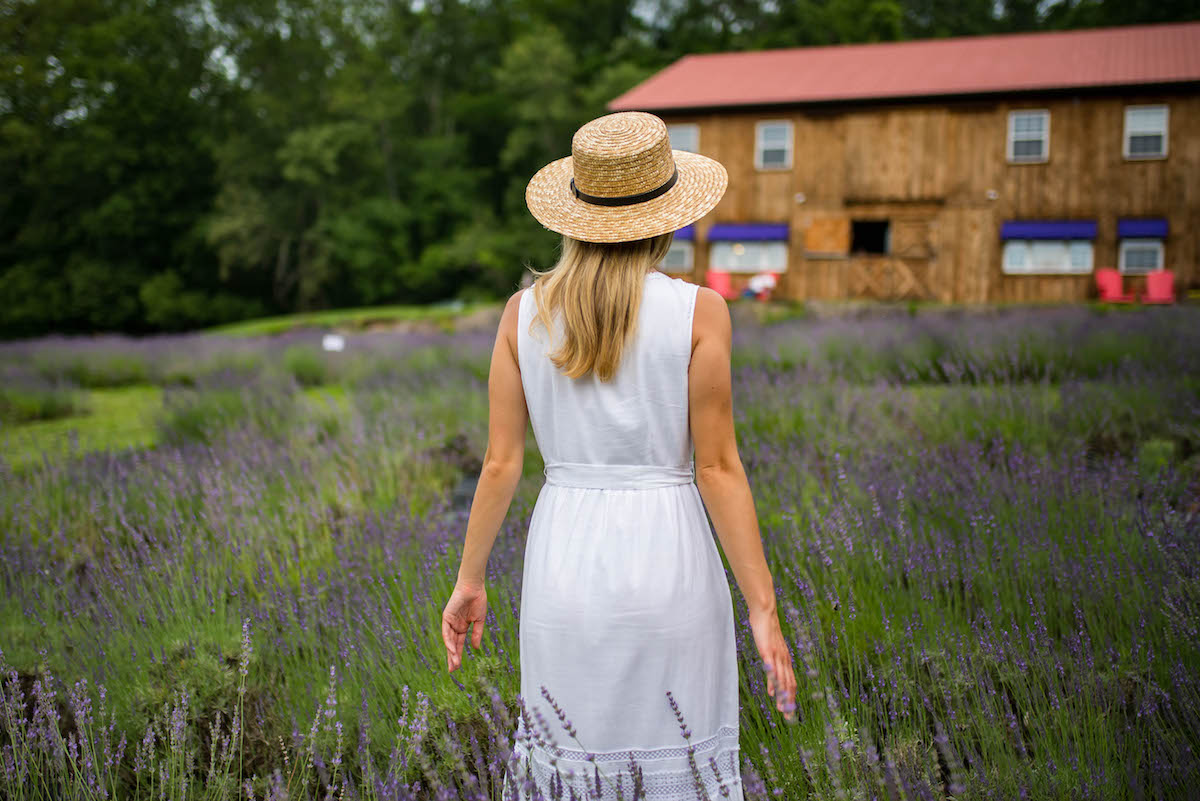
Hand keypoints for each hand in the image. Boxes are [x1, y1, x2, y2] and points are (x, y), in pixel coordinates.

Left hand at [442, 579, 486, 672]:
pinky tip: (451, 649)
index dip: (458, 655)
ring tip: (454, 664)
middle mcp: (454, 626)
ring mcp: (449, 622)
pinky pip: (446, 631)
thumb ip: (477, 634)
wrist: (474, 587)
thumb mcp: (479, 621)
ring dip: (451, 652)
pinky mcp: (446, 616)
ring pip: (448, 640)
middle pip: (452, 645)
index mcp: (462, 627)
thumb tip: (475, 649)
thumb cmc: (478, 601)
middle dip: (452, 657)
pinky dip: (448, 641)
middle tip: (453, 670)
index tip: (457, 667)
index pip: (458, 644)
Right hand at [748, 605, 796, 721]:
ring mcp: (777, 656)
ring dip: (783, 696)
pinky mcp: (768, 651)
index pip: (791, 683)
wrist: (765, 613)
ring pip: (782, 680)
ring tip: (781, 709)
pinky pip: (771, 668)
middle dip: (789, 702)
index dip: (791, 698)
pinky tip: (772, 690)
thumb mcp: (770, 650)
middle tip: (788, 718)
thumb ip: (772, 666)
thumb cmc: (767, 631)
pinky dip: (773, 680)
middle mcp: (784, 660)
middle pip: (789, 685)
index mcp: (786, 661)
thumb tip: (771, 684)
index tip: (790, 712)